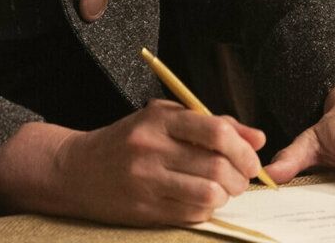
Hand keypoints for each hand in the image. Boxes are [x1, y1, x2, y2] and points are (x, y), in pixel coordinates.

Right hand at [0, 104, 266, 226]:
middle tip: (241, 178)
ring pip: (209, 194)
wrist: (77, 170)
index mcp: (159, 119)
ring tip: (221, 190)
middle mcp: (152, 148)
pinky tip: (198, 201)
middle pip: (217, 166)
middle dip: (240, 176)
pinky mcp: (146, 210)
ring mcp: (148, 181)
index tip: (251, 158)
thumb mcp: (162, 118)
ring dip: (225, 196)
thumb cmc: (126, 141)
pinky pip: (193, 215)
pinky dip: (206, 210)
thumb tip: (257, 137)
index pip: (215, 131)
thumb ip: (211, 123)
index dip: (243, 149)